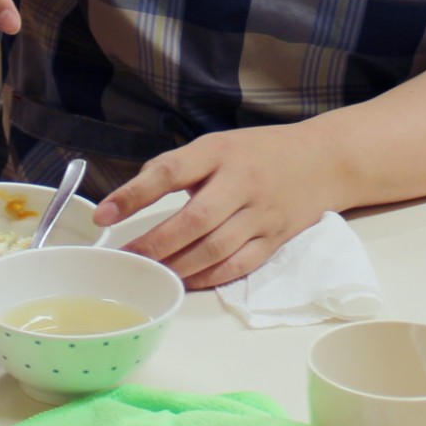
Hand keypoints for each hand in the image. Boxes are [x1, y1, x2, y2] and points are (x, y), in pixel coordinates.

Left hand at [94, 124, 328, 288]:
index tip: (103, 215)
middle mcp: (241, 182)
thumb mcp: (215, 144)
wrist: (321, 160)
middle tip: (126, 258)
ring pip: (216, 249)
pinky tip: (185, 281)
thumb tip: (132, 196)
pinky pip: (238, 266)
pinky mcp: (275, 240)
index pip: (170, 172)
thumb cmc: (256, 152)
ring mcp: (261, 214)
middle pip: (195, 220)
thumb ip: (178, 167)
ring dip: (179, 266)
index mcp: (219, 152)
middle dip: (155, 244)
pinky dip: (208, 277)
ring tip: (150, 274)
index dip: (134, 194)